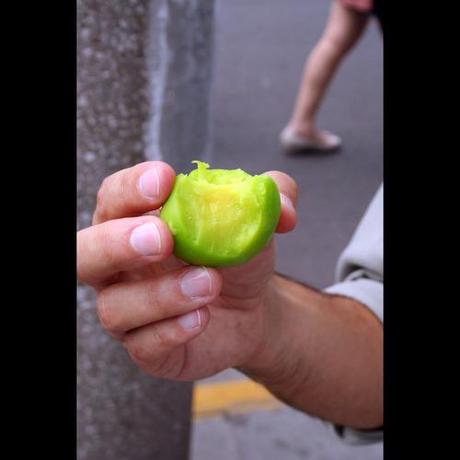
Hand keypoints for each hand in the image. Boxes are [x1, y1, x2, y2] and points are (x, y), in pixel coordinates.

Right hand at [77, 161, 296, 380]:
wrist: (251, 307)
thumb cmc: (236, 256)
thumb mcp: (255, 220)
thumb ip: (271, 198)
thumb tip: (282, 206)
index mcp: (135, 224)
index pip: (113, 198)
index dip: (130, 188)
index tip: (165, 179)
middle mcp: (121, 267)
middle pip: (86, 255)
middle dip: (116, 243)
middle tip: (163, 237)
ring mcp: (130, 311)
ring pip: (116, 307)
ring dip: (162, 294)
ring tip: (209, 282)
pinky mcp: (147, 348)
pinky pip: (144, 346)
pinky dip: (172, 331)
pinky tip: (203, 318)